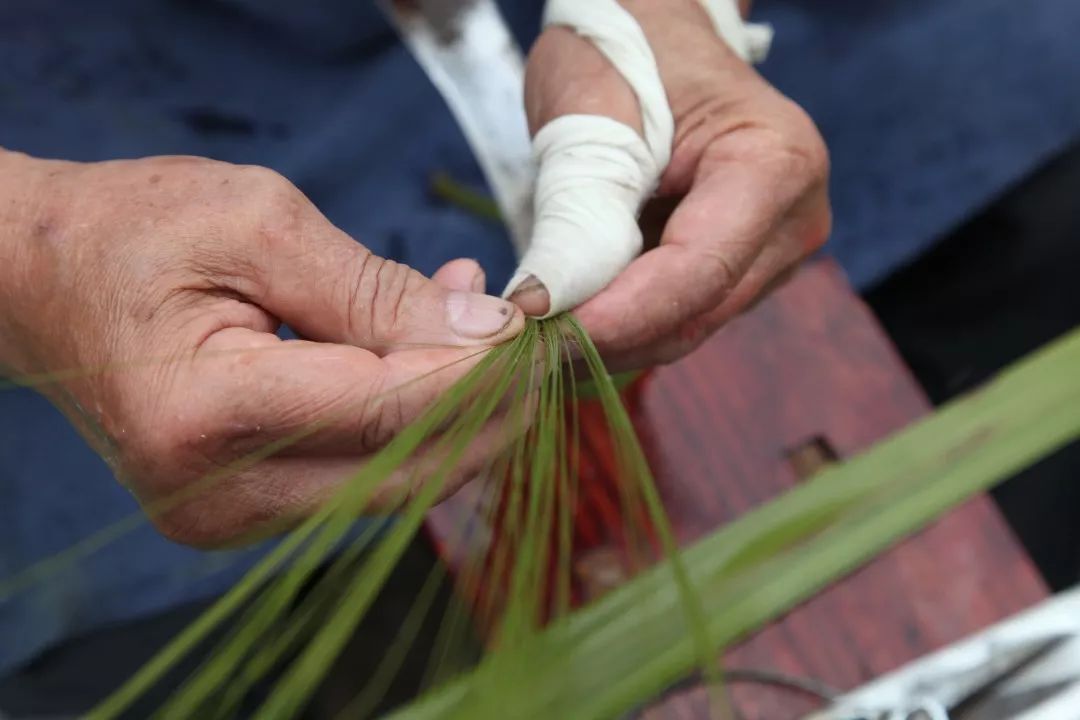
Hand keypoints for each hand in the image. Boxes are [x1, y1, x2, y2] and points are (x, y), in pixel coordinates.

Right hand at [0, 152, 523, 545]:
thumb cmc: (133, 233)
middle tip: (532, 344)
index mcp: (208, 413)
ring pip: (394, 485)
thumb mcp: (258, 224)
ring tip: (481, 332)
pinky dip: (410, 425)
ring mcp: (228, 518)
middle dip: (489, 410)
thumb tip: (483, 330)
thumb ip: (374, 288)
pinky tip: (426, 358)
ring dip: (457, 416)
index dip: (478, 372)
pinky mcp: (243, 514)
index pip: (390, 409)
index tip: (532, 327)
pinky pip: (359, 477)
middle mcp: (218, 493)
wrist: (38, 282)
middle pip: (406, 469)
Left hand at [516, 0, 830, 370]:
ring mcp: (769, 254)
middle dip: (606, 335)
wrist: (654, 36)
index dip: (621, 313)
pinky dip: (617, 322)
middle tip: (518, 344)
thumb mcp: (589, 114)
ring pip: (681, 326)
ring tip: (534, 327)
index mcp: (776, 165)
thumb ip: (578, 211)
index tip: (545, 333)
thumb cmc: (627, 51)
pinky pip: (673, 316)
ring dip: (606, 337)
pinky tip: (567, 312)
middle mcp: (790, 222)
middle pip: (695, 311)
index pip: (699, 269)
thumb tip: (544, 306)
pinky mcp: (736, 273)